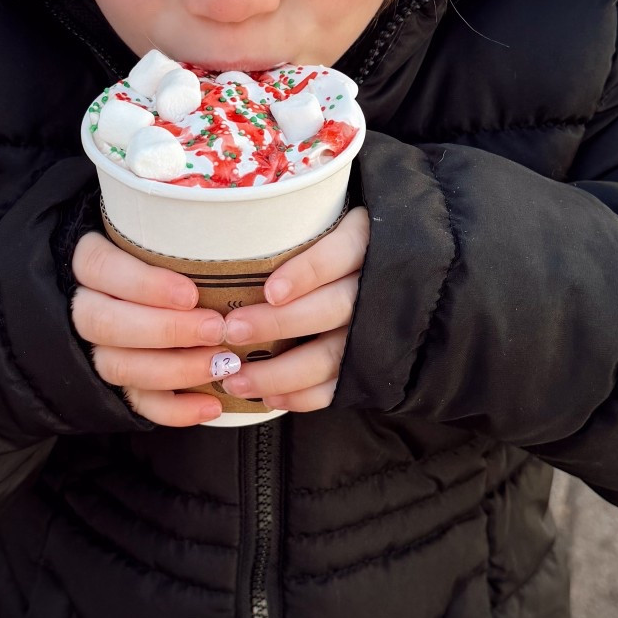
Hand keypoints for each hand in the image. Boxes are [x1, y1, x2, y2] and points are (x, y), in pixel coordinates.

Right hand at [71, 230, 228, 426]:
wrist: (128, 287)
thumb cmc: (156, 252)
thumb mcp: (157, 233)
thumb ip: (177, 237)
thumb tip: (227, 226)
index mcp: (89, 262)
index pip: (101, 268)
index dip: (144, 285)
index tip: (190, 294)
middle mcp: (84, 306)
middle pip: (106, 324)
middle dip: (166, 331)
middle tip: (216, 329)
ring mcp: (95, 348)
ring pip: (118, 367)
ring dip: (175, 370)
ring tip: (222, 365)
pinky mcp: (116, 383)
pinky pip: (136, 403)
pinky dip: (174, 410)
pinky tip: (211, 405)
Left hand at [223, 206, 369, 414]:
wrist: (393, 272)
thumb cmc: (335, 242)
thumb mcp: (327, 220)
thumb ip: (291, 227)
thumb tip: (224, 240)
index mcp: (365, 241)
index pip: (341, 254)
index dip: (307, 273)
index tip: (270, 292)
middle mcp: (377, 286)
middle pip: (333, 308)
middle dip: (280, 324)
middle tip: (232, 331)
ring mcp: (376, 329)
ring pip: (333, 355)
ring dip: (281, 373)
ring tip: (236, 378)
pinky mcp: (371, 363)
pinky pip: (339, 386)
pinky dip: (303, 396)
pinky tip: (268, 397)